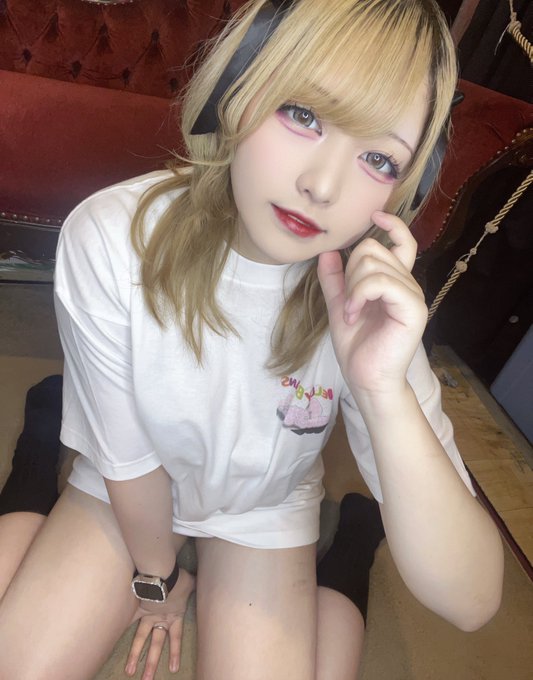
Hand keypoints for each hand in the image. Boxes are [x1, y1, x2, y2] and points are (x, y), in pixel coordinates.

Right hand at [125, 567, 195, 679]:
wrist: (162, 574)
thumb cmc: (180, 579)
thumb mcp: (192, 583)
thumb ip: (197, 584)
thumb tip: (203, 580)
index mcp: (174, 616)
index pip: (175, 638)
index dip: (174, 653)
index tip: (172, 669)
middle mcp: (160, 619)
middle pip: (156, 645)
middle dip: (151, 663)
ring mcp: (147, 615)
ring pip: (140, 638)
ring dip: (134, 655)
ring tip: (129, 671)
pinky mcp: (138, 607)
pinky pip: (127, 618)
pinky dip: (119, 625)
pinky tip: (110, 640)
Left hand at [317, 211, 426, 400]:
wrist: (366, 379)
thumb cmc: (357, 347)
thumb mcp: (339, 306)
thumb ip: (334, 280)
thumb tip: (328, 251)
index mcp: (395, 282)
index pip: (403, 242)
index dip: (392, 225)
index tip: (374, 216)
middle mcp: (408, 284)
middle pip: (372, 250)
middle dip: (350, 273)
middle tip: (348, 304)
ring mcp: (413, 295)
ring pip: (373, 264)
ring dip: (352, 289)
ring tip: (351, 314)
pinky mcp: (413, 308)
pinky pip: (381, 282)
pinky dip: (359, 295)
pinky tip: (354, 315)